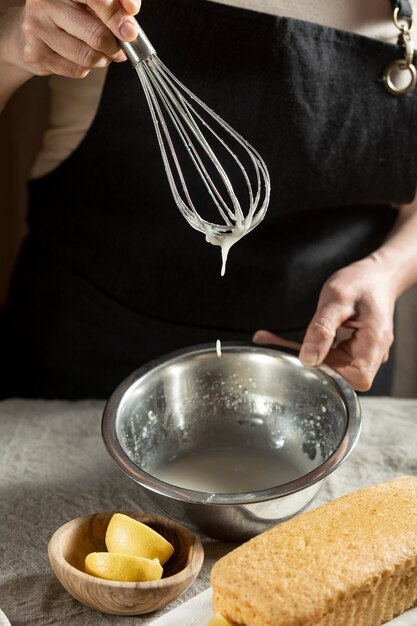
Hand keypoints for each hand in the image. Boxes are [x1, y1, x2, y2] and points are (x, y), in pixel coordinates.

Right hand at [8, 0, 140, 78]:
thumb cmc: (68, 15)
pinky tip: (81, 58)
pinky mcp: (35, 53)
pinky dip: (87, 68)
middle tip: (119, 48)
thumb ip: (113, 9)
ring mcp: (37, 27)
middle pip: (97, 35)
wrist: (29, 31)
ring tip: (102, 53)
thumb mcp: (90, 5)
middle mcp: (46, 2)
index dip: (116, 16)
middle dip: (115, 47)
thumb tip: (131, 29)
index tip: (130, 31)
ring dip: (103, 60)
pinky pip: (76, 69)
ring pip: (88, 56)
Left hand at [253, 254, 395, 390]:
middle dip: (307, 365)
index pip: (359, 378)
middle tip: (273, 345)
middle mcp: (372, 353)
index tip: (309, 361)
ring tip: (268, 339)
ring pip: (329, 367)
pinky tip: (280, 340)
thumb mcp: (336, 299)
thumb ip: (322, 328)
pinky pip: (327, 357)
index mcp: (375, 342)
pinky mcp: (350, 350)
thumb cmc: (360, 282)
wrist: (375, 275)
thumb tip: (308, 359)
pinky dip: (306, 349)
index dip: (333, 376)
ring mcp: (360, 353)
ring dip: (302, 356)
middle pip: (341, 375)